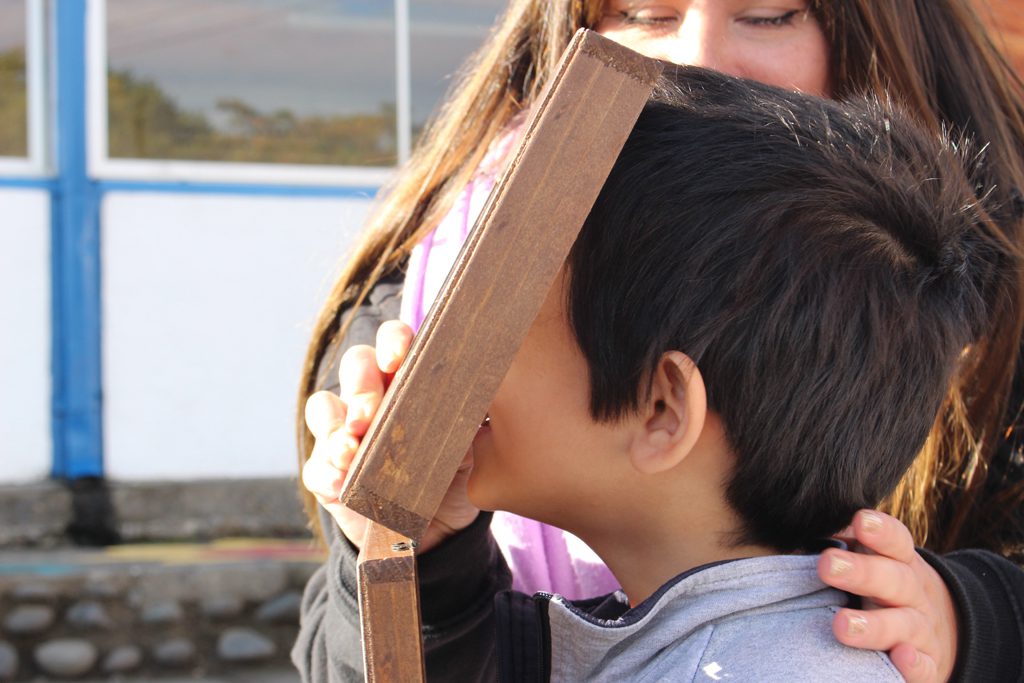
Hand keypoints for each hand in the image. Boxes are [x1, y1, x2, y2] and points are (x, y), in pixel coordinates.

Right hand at [302, 320, 479, 551]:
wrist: (438, 529)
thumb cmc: (453, 472)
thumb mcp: (469, 444)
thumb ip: (471, 417)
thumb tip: (485, 395)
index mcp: (409, 380)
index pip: (395, 342)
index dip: (392, 341)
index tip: (397, 359)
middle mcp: (373, 397)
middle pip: (355, 365)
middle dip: (360, 385)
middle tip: (370, 413)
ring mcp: (345, 432)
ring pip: (323, 407)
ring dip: (334, 426)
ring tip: (350, 450)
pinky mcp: (328, 472)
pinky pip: (316, 463)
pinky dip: (326, 471)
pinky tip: (341, 481)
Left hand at [818, 510, 956, 682]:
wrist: (944, 631)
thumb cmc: (888, 588)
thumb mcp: (878, 561)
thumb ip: (848, 545)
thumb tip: (807, 529)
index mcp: (900, 563)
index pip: (896, 542)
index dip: (881, 531)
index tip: (860, 520)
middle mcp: (914, 594)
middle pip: (894, 579)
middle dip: (862, 572)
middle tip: (828, 565)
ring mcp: (923, 630)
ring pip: (904, 624)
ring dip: (874, 625)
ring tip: (842, 624)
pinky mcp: (931, 664)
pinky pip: (925, 667)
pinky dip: (914, 665)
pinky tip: (900, 658)